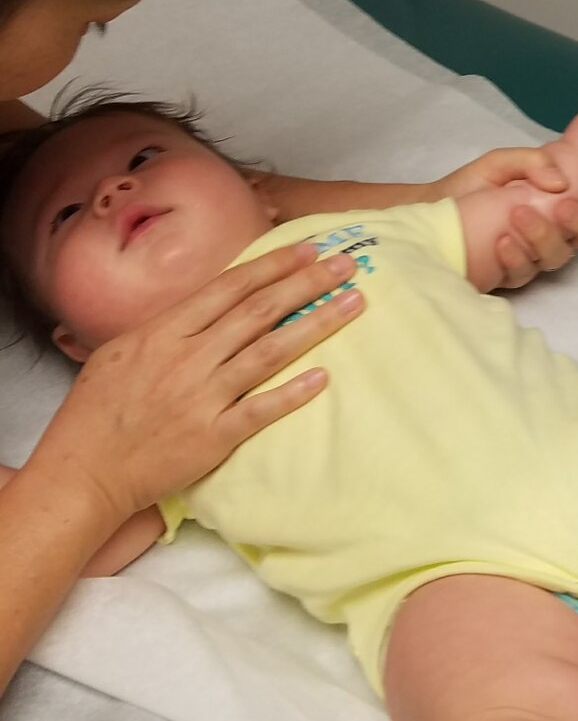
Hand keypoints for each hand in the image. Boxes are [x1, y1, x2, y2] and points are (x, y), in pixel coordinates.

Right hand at [28, 243, 361, 524]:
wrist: (82, 472)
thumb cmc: (96, 412)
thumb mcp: (120, 351)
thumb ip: (166, 327)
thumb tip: (206, 305)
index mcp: (163, 331)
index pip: (230, 287)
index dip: (273, 265)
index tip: (308, 248)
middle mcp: (187, 358)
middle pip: (259, 310)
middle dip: (307, 282)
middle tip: (346, 263)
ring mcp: (202, 397)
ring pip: (269, 351)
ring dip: (315, 323)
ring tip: (353, 302)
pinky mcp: (212, 437)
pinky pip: (260, 410)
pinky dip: (292, 392)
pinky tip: (323, 376)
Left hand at [436, 146, 577, 289]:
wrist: (431, 214)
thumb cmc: (469, 186)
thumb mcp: (499, 163)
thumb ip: (532, 162)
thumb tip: (561, 181)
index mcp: (558, 200)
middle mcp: (554, 230)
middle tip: (564, 207)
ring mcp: (534, 255)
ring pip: (559, 256)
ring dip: (544, 236)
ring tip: (517, 214)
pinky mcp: (512, 274)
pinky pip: (526, 273)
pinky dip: (516, 257)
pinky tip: (502, 242)